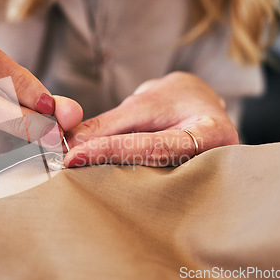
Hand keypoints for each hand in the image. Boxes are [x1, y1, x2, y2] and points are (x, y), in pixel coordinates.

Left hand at [64, 72, 238, 166]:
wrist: (199, 104)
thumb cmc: (180, 98)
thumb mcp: (147, 102)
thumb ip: (111, 124)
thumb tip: (72, 141)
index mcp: (212, 134)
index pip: (155, 147)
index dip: (112, 151)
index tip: (75, 154)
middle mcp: (210, 161)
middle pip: (151, 168)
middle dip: (105, 166)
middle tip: (67, 165)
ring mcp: (196, 175)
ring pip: (146, 178)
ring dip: (106, 173)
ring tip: (72, 168)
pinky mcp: (178, 182)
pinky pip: (146, 180)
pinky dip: (116, 174)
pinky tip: (89, 172)